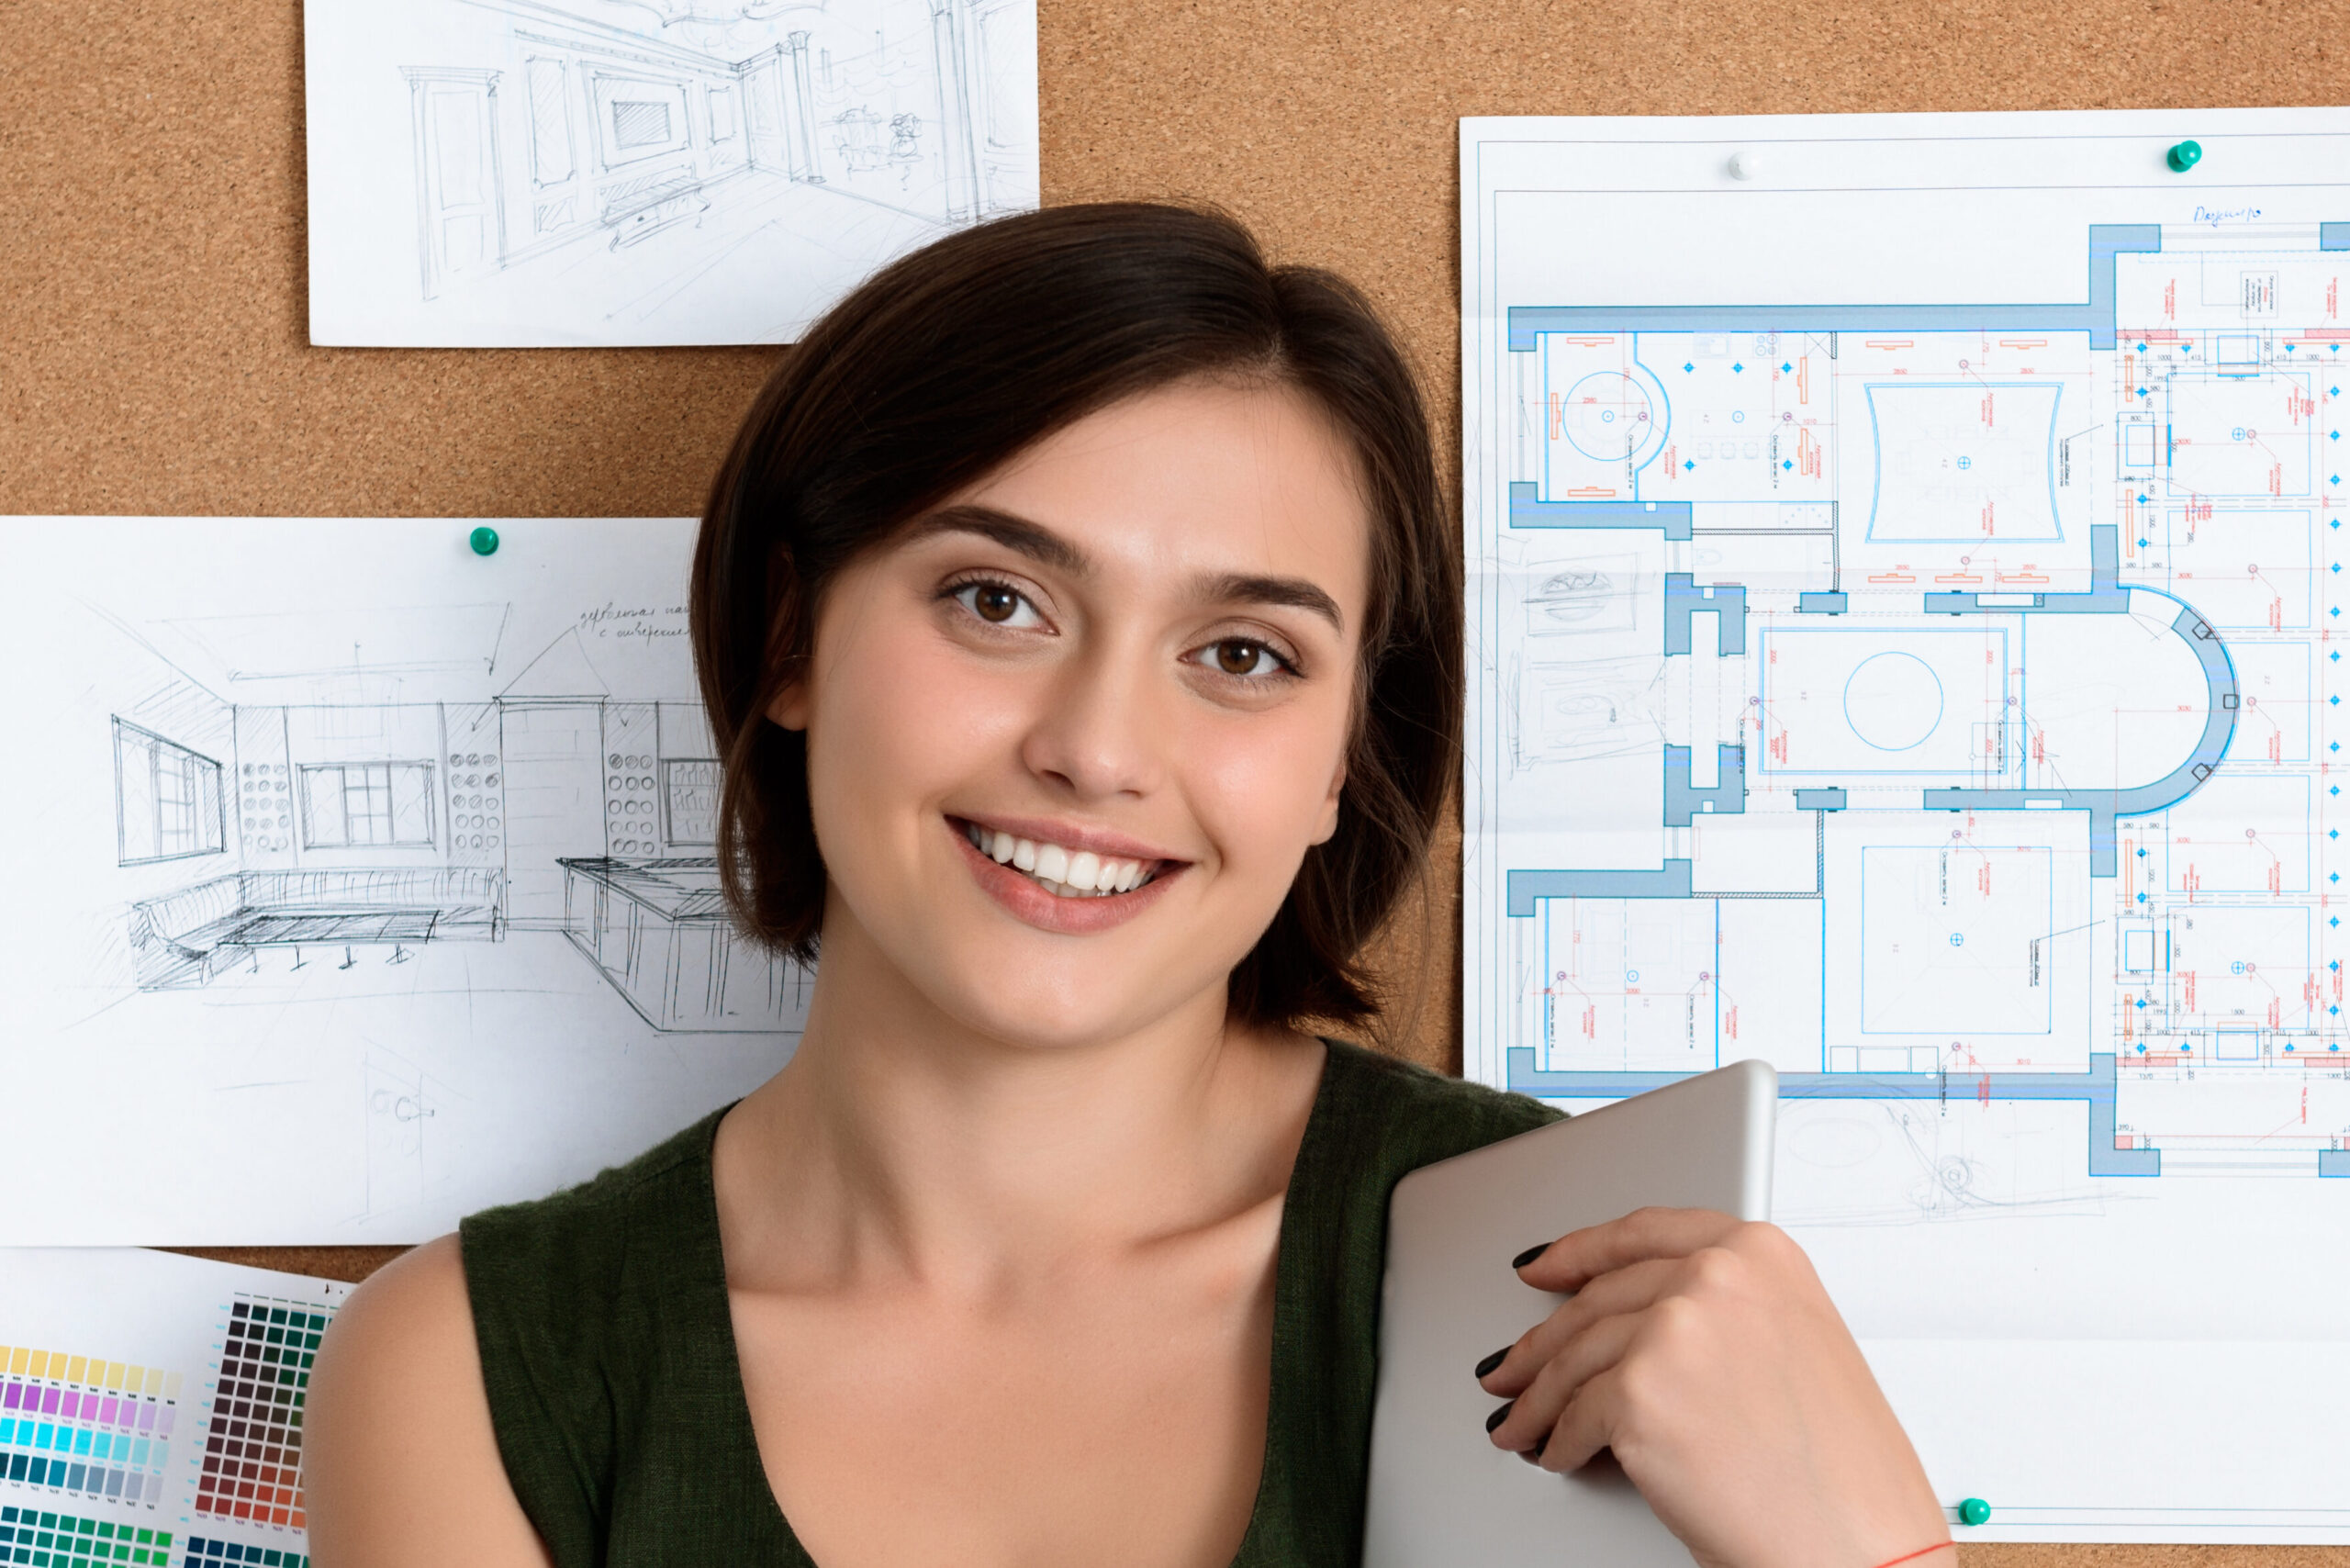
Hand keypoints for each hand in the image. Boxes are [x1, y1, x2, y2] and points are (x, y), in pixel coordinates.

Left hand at [1475, 1208, 1949, 1567]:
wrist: (1859, 1548)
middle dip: (1545, 1341)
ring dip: (1538, 1396)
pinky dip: (1558, 1439)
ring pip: (1575, 1357)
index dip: (1581, 1251)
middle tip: (1516, 1364)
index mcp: (1763, 1254)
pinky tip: (1558, 1450)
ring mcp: (1676, 1327)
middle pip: (1598, 1299)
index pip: (1643, 1234)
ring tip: (1523, 1419)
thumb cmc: (1842, 1475)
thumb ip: (1726, 1310)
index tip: (1545, 1264)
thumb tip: (1643, 1323)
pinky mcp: (1641, 1391)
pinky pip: (1575, 1415)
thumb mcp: (1796, 1346)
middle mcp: (1718, 1275)